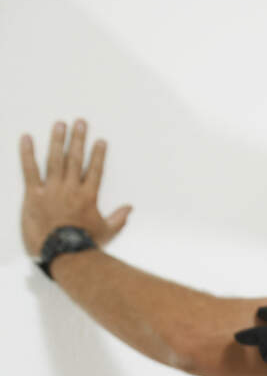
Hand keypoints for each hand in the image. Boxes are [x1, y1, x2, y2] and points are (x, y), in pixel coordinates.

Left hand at [19, 119, 131, 257]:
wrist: (63, 253)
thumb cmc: (85, 245)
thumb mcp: (106, 232)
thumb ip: (118, 219)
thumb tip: (129, 208)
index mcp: (88, 196)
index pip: (95, 170)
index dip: (98, 154)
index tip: (100, 141)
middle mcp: (71, 189)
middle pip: (75, 159)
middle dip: (78, 139)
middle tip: (79, 122)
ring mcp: (52, 190)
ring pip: (55, 160)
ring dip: (57, 141)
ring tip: (59, 125)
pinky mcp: (33, 195)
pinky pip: (29, 171)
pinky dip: (27, 154)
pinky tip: (27, 138)